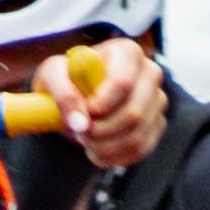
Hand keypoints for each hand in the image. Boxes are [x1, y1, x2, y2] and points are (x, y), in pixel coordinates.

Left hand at [44, 39, 167, 174]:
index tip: (83, 112)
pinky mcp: (157, 124)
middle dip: (100, 131)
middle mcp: (150, 73)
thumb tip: (80, 123)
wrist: (77, 94)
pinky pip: (140, 150)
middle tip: (79, 131)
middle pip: (134, 113)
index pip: (122, 83)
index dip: (100, 105)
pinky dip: (114, 157)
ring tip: (85, 139)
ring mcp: (157, 100)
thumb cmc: (66, 78)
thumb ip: (63, 93)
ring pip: (136, 136)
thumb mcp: (52, 76)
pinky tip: (97, 150)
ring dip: (104, 147)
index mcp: (128, 52)